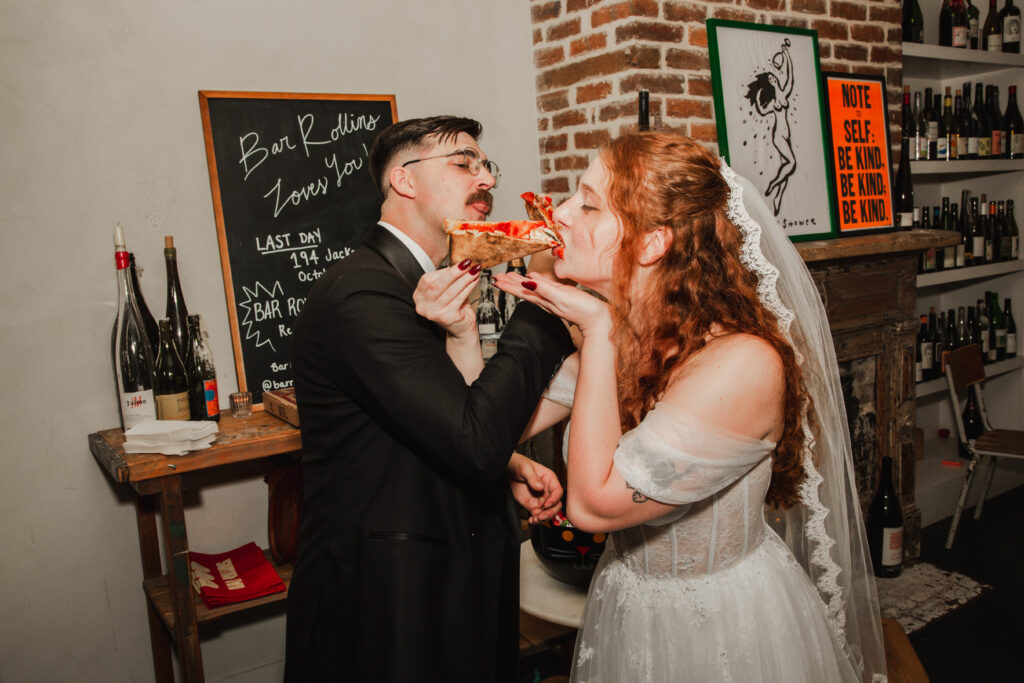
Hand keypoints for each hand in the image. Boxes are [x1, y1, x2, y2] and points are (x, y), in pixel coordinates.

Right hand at [413, 260, 480, 339]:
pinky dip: (468, 288)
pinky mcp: (445, 318)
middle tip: (467, 263)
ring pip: (449, 291)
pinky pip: (458, 299)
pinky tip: (474, 282)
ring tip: (474, 271)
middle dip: (454, 273)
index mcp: (418, 296)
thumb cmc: (453, 307)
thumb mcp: (447, 290)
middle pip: (437, 285)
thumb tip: (460, 264)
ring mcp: (432, 313)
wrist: (460, 328)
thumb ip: (449, 279)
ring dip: (464, 279)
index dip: (443, 271)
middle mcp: (422, 306)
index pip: (427, 280)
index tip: (458, 264)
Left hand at [492, 272, 611, 339]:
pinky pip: (544, 288)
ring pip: (532, 289)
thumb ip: (545, 289)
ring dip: (519, 283)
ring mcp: (552, 299)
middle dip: (509, 283)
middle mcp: (545, 300)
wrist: (598, 320)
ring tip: (509, 277)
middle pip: (523, 290)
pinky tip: (533, 278)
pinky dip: (536, 282)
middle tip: (497, 278)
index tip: (495, 280)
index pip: (521, 291)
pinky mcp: (560, 297)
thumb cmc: (582, 310)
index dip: (508, 285)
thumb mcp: (562, 297)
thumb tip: (527, 282)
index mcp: (543, 300)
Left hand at [507, 452, 562, 523]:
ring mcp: (541, 499)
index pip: (558, 491)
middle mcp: (548, 491)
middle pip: (556, 505)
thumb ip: (533, 478)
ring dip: (543, 518)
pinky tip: (531, 520)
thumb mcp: (525, 468)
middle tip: (541, 515)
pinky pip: (538, 515)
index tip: (546, 504)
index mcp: (550, 480)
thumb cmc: (520, 465)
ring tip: (535, 519)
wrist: (510, 470)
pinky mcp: (533, 506)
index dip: (554, 499)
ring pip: (548, 512)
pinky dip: (536, 520)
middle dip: (550, 512)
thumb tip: (540, 487)